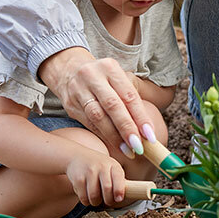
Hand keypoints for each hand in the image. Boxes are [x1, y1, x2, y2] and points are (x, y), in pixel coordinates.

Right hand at [39, 47, 153, 152]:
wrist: (68, 69)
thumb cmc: (102, 77)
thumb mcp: (117, 77)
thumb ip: (130, 97)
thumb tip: (147, 128)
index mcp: (110, 68)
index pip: (128, 95)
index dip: (140, 117)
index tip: (150, 135)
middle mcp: (93, 77)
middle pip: (113, 105)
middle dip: (127, 128)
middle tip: (139, 146)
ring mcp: (79, 90)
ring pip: (97, 116)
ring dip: (114, 136)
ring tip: (128, 150)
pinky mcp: (70, 104)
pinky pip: (88, 122)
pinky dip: (102, 135)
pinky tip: (113, 144)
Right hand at [65, 147, 127, 207]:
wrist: (77, 156)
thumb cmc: (98, 166)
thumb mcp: (111, 168)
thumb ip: (119, 180)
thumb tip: (131, 194)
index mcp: (113, 165)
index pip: (118, 177)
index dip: (119, 190)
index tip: (119, 199)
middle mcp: (101, 166)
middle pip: (107, 188)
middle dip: (108, 200)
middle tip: (107, 201)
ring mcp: (89, 172)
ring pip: (94, 196)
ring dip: (96, 202)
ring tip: (96, 197)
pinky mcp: (78, 179)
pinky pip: (83, 198)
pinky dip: (86, 201)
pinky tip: (86, 194)